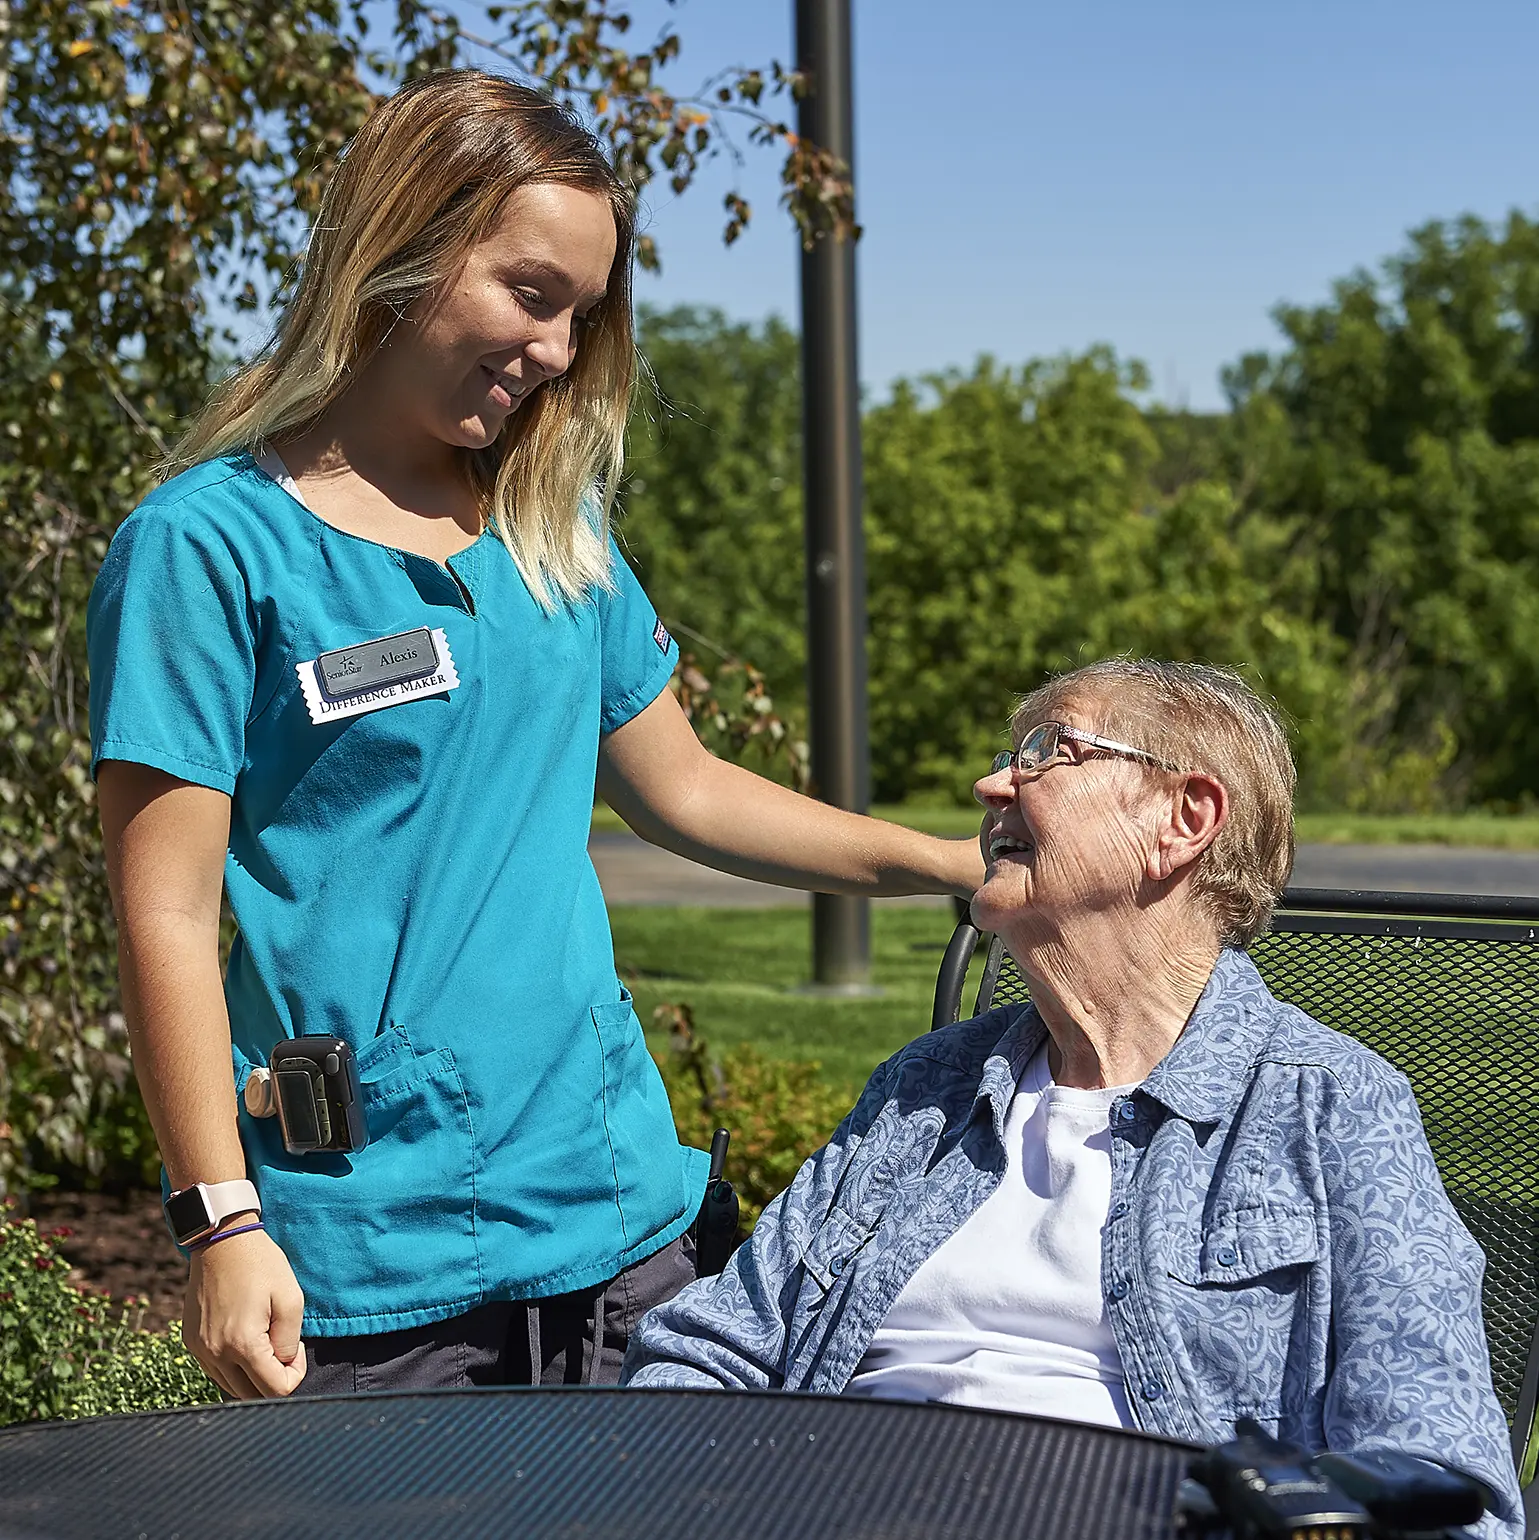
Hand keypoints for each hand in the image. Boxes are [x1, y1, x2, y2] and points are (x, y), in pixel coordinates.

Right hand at [183, 1227, 306, 1398]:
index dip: (295, 1375)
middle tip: (283, 1346)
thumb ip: (289, 1341)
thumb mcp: (291, 1299)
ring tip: (265, 1341)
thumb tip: (283, 1366)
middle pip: (252, 1395)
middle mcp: (215, 1354)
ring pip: (231, 1388)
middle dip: (274, 1379)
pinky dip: (234, 1368)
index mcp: (243, 1345)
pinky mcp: (191, 1343)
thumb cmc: (261, 1266)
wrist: (222, 1242)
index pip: (275, 1391)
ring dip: (253, 1376)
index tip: (296, 1348)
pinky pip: (215, 1372)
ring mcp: (200, 1350)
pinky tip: (245, 1341)